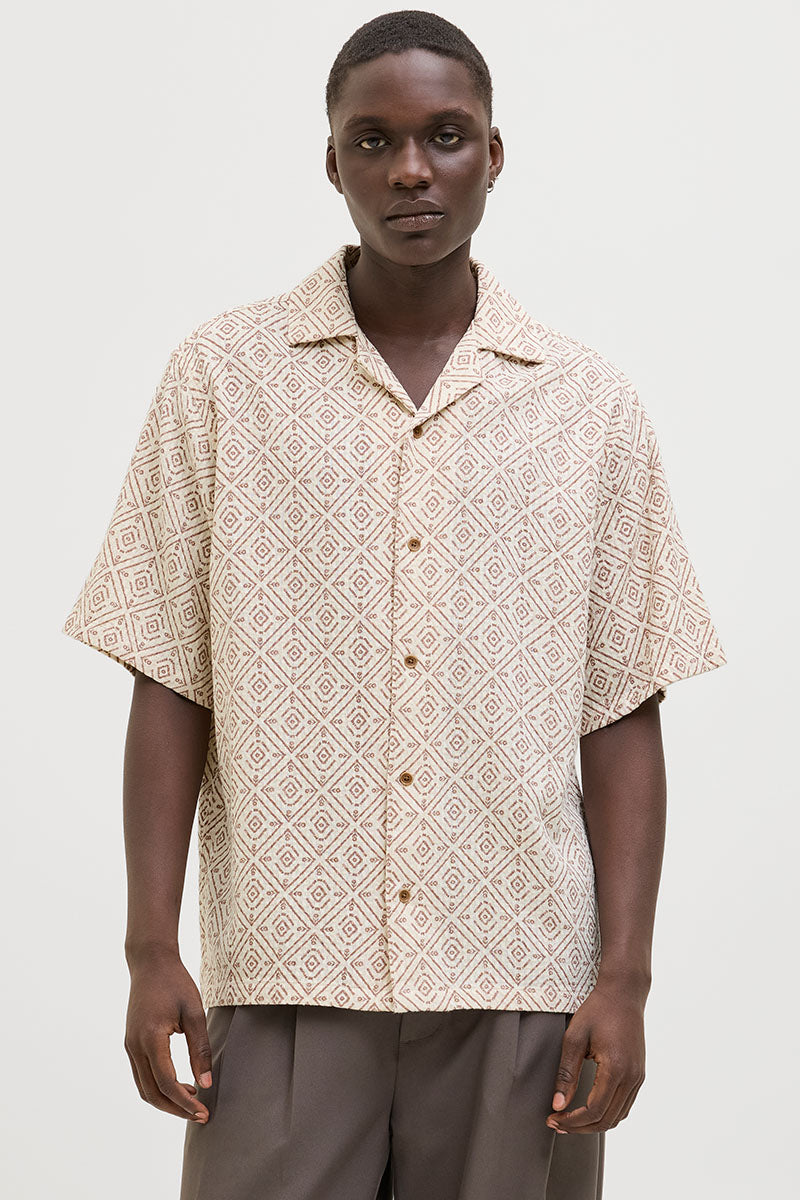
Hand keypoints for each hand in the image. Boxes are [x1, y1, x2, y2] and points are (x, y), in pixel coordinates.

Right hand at [124, 948, 212, 1123]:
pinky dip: (158, 1087)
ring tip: (193, 1101)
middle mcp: (135, 1046)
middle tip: (200, 1115)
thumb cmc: (175, 983)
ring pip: (144, 1087)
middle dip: (175, 1109)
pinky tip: (180, 1084)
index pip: (166, 1082)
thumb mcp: (194, 1012)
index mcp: (150, 1038)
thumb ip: (200, 1048)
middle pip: (152, 1093)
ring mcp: (130, 1045)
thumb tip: (206, 1083)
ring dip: (166, 1100)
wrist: (151, 962)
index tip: (203, 1111)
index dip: (184, 1102)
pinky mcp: (131, 1043)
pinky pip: (142, 1075)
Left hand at [545, 979, 645, 1133]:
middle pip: (607, 1119)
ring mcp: (638, 1077)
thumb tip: (558, 1105)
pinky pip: (625, 1105)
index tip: (552, 1119)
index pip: (595, 1110)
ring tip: (569, 1119)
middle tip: (556, 1122)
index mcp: (616, 1069)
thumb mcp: (574, 1038)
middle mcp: (632, 1077)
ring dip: (594, 1123)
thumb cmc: (597, 1011)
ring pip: (618, 1116)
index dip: (572, 1121)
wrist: (623, 993)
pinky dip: (607, 1113)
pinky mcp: (639, 1074)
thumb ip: (566, 1074)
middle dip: (580, 1126)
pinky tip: (588, 1109)